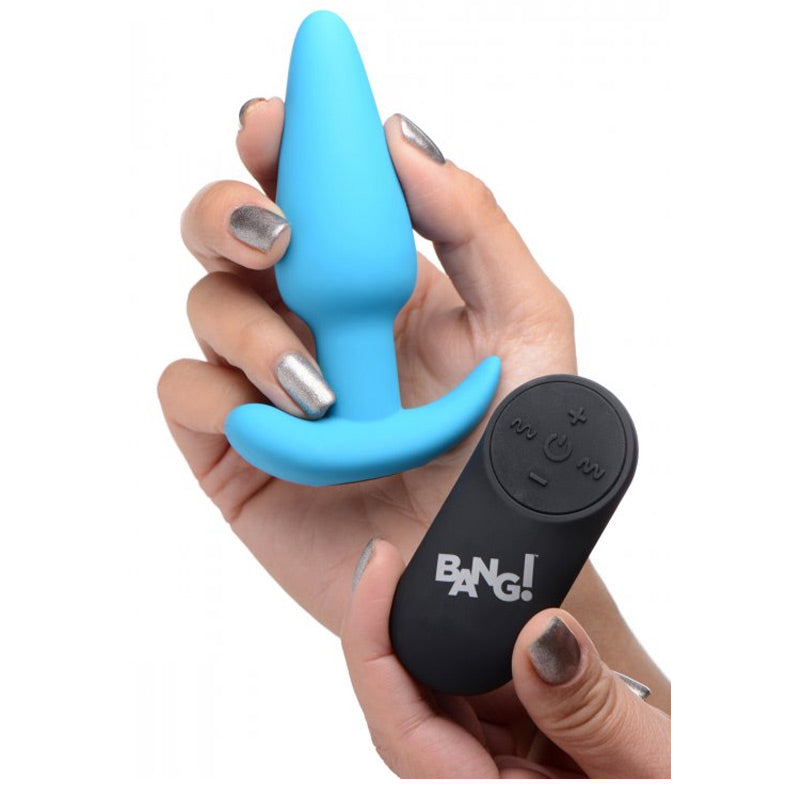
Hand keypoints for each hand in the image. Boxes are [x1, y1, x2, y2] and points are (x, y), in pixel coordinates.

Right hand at [158, 99, 574, 632]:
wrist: (479, 568)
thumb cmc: (508, 451)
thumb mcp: (525, 326)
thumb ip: (473, 225)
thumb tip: (399, 139)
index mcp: (374, 284)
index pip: (306, 191)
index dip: (278, 148)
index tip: (273, 126)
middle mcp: (311, 322)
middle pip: (228, 234)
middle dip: (229, 213)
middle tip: (276, 235)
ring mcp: (267, 384)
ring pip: (206, 306)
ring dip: (249, 328)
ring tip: (321, 390)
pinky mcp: (234, 450)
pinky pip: (187, 394)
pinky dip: (218, 395)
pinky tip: (282, 425)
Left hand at [342, 539, 670, 777]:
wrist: (690, 791)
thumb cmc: (677, 794)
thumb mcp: (652, 764)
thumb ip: (590, 707)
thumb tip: (539, 630)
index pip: (400, 729)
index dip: (371, 647)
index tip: (376, 570)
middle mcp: (479, 789)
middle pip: (407, 710)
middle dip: (395, 632)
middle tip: (397, 559)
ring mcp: (497, 775)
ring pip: (441, 703)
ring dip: (442, 641)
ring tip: (451, 577)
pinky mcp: (520, 759)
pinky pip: (483, 702)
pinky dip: (483, 654)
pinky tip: (497, 617)